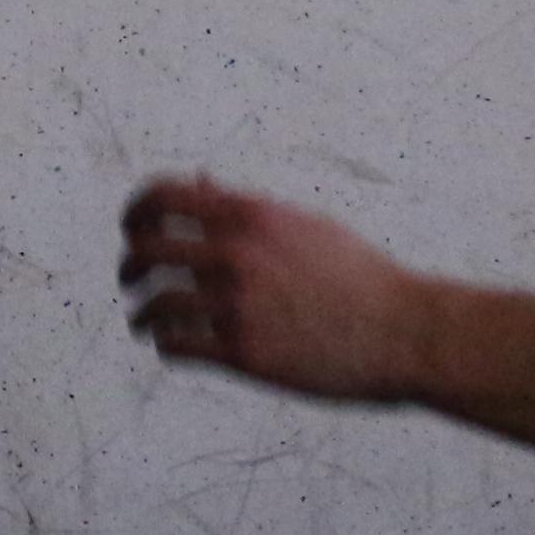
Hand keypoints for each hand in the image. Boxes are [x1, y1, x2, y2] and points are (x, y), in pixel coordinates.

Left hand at [122, 173, 434, 401]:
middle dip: (130, 264)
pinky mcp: (244, 353)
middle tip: (130, 278)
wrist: (405, 332)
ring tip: (142, 320)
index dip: (135, 210)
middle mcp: (236, 254)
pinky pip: (178, 346)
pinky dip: (166, 345)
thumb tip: (200, 181)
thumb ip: (244, 206)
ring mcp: (237, 305)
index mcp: (249, 215)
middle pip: (146, 249)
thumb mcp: (303, 226)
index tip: (130, 227)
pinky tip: (172, 346)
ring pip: (155, 303)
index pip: (162, 196)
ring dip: (142, 312)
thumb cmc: (358, 276)